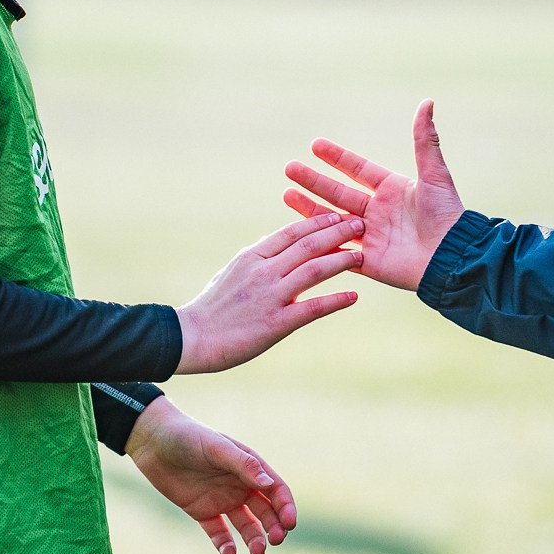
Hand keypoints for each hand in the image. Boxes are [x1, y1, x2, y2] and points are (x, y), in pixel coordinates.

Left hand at [124, 397, 298, 553]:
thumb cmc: (187, 436)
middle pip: (266, 511)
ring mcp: (222, 500)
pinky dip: (225, 544)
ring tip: (256, 552)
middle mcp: (239, 485)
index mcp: (249, 467)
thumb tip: (269, 482)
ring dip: (254, 539)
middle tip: (276, 540)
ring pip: (246, 525)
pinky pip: (218, 533)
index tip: (289, 523)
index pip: (276, 490)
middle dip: (274, 527)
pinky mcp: (202, 512)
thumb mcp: (216, 447)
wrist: (152, 441)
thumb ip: (243, 464)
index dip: (286, 507)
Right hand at [175, 212, 363, 373]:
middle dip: (338, 232)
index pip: (291, 232)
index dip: (318, 222)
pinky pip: (313, 308)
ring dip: (342, 261)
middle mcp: (263, 271)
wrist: (192, 338)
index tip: (338, 216)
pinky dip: (336, 301)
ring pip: (315, 270)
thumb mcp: (230, 272)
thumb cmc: (210, 307)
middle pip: (308, 244)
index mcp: (252, 257)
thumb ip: (255, 258)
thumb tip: (272, 244)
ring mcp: (271, 296)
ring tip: (361, 256)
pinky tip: (353, 297)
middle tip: (361, 225)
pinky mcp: (276, 322)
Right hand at [281, 99, 465, 292]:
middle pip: (338, 192)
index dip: (337, 158)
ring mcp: (371, 236)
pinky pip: (338, 249)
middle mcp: (378, 211)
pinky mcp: (367, 261)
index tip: (315, 145)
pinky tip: (298, 232)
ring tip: (286, 194)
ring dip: (309, 207)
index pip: (357, 170)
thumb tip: (427, 102)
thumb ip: (425, 141)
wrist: (452, 257)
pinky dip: (319, 241)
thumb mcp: (434, 175)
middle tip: (289, 168)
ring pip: (332, 219)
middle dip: (313, 180)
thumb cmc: (447, 215)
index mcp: (392, 190)